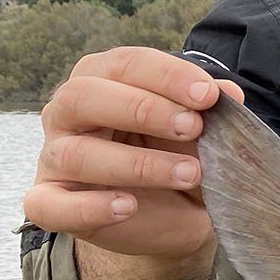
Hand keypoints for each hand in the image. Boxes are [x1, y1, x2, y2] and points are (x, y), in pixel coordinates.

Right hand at [23, 46, 243, 260]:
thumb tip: (229, 93)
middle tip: (193, 127)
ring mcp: (55, 159)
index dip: (166, 75)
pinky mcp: (52, 203)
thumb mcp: (203, 133)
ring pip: (76, 153)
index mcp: (103, 82)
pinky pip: (50, 205)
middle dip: (142, 108)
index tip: (207, 95)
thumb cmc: (180, 157)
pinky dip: (88, 208)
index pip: (124, 64)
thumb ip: (211, 112)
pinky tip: (126, 206)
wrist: (177, 215)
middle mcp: (69, 115)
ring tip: (189, 173)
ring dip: (137, 163)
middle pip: (84, 96)